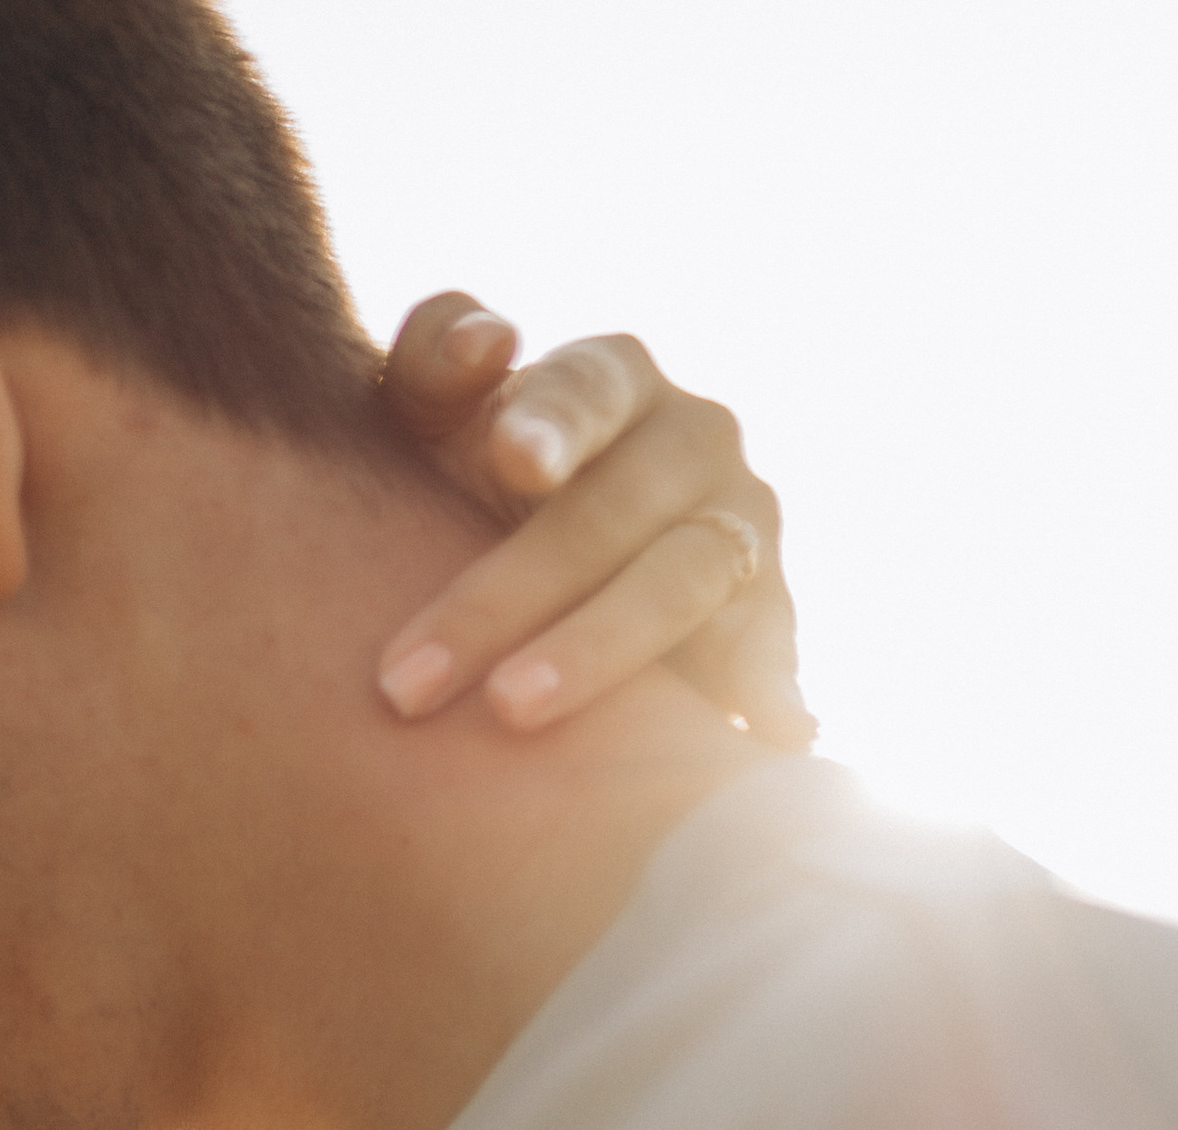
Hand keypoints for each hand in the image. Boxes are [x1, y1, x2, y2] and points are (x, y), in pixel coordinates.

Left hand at [374, 293, 810, 746]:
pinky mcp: (767, 618)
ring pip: (679, 585)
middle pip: (610, 512)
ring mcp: (740, 528)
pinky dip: (766, 692)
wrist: (547, 573)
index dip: (553, 422)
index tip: (513, 460)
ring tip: (511, 712)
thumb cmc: (472, 479)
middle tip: (410, 679)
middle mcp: (694, 441)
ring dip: (596, 650)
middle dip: (508, 594)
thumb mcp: (435, 418)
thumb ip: (433, 361)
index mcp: (615, 379)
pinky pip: (765, 655)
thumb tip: (488, 342)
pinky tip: (762, 738)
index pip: (588, 388)